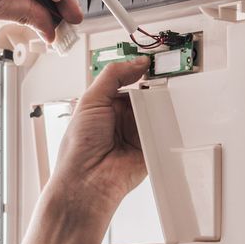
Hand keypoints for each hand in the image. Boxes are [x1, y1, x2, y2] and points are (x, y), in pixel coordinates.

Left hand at [51, 57, 148, 213]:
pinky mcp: (149, 150)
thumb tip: (136, 63)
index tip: (151, 66)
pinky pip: (163, 134)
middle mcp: (122, 119)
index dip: (139, 74)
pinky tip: (163, 123)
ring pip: (157, 114)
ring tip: (159, 105)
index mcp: (106, 105)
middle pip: (146, 97)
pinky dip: (166, 129)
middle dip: (153, 91)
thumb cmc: (79, 147)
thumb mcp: (91, 100)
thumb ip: (113, 77)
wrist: (87, 180)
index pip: (128, 83)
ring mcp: (136, 134)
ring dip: (160, 109)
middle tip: (161, 84)